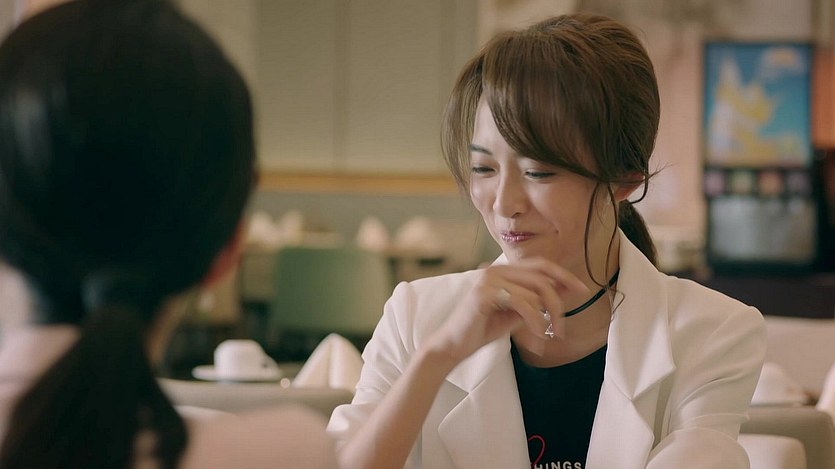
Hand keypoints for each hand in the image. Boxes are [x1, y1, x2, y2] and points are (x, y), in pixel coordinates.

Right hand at [424, 257, 587, 364]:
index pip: (540, 265)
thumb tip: (567, 291)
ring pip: (535, 292)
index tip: (583, 290)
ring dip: (547, 318)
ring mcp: (489, 279)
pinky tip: (535, 339)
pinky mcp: (485, 293)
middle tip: (562, 329)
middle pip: (542, 278)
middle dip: (558, 304)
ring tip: (548, 337)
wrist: (452, 345)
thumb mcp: (516, 314)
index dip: (563, 275)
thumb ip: (537, 301)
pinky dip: (535, 322)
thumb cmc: (482, 329)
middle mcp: (495, 270)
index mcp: (502, 271)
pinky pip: (523, 304)